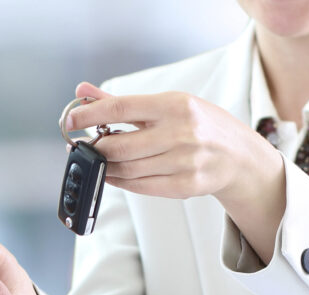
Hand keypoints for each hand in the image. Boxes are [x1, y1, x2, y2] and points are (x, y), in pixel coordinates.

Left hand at [67, 82, 285, 260]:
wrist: (238, 156)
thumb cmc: (199, 125)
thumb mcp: (167, 105)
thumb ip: (122, 103)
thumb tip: (81, 92)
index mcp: (175, 105)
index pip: (122, 108)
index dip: (90, 115)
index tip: (70, 121)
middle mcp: (181, 132)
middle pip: (120, 146)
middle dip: (95, 148)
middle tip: (82, 146)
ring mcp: (185, 161)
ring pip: (127, 170)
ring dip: (105, 167)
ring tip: (97, 160)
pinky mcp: (185, 186)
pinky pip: (140, 186)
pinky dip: (120, 181)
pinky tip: (111, 174)